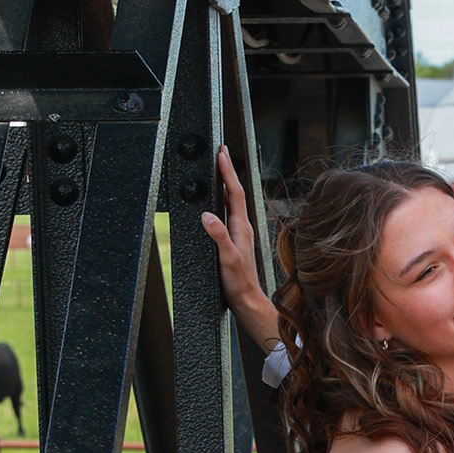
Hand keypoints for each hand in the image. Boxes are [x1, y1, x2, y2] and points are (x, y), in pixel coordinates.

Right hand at [200, 146, 280, 355]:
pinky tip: (217, 201)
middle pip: (234, 192)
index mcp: (241, 227)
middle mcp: (242, 227)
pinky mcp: (234, 240)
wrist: (246, 300)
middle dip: (227, 171)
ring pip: (231, 202)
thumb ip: (218, 236)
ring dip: (225, 184)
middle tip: (221, 152)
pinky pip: (227, 214)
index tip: (222, 154)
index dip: (228, 172)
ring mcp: (239, 233)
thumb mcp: (227, 258)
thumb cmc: (238, 282)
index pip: (234, 192)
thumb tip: (208, 215)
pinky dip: (222, 201)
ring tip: (219, 168)